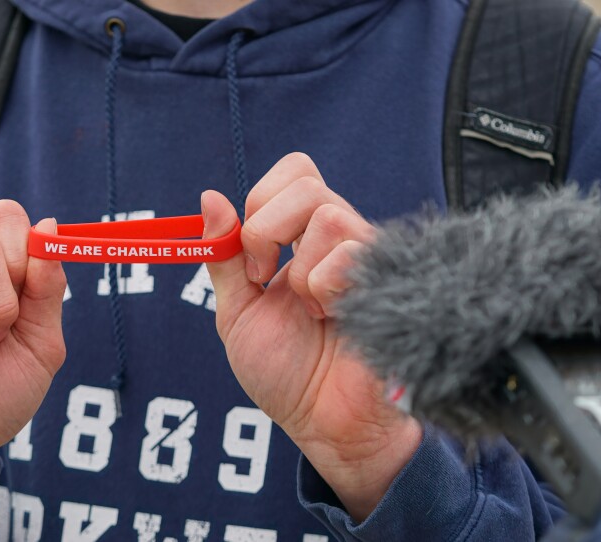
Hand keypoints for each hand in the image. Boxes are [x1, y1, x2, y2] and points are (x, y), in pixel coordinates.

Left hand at [203, 153, 421, 520]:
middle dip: (267, 232)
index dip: (263, 200)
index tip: (250, 258)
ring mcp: (369, 258)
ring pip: (329, 216)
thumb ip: (224, 256)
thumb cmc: (286, 373)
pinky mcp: (391, 281)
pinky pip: (351, 254)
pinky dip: (325, 291)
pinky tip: (337, 321)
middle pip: (306, 185)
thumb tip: (209, 198)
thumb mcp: (238, 312)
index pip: (295, 172)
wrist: (323, 424)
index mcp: (304, 239)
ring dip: (300, 274)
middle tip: (266, 281)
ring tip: (312, 313)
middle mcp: (340, 239)